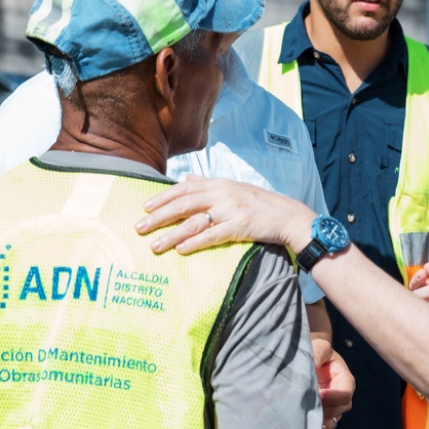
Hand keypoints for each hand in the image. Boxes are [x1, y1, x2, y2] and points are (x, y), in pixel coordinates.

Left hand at [136, 176, 313, 255]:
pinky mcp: (241, 226)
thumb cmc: (260, 204)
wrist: (289, 216)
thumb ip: (208, 184)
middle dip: (159, 216)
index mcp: (219, 184)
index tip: (144, 207)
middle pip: (183, 204)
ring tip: (155, 245)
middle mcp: (223, 194)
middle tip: (139, 227)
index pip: (184, 189)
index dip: (163, 197)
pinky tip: (181, 250)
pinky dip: (196, 242)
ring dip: (172, 234)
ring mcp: (232, 210)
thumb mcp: (234, 188)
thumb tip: (187, 178)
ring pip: (194, 222)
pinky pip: (213, 235)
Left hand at [312, 338, 354, 428]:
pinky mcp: (323, 412)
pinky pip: (325, 425)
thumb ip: (318, 353)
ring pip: (333, 419)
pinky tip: (307, 426)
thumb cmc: (317, 352)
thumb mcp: (320, 347)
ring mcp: (333, 406)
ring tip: (308, 416)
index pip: (345, 394)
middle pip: (340, 409)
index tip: (319, 394)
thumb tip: (313, 365)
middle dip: (326, 408)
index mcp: (345, 380)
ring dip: (322, 419)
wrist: (308, 360)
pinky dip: (319, 427)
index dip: (333, 397)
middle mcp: (342, 395)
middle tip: (308, 403)